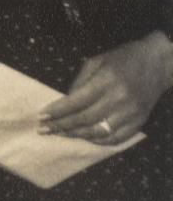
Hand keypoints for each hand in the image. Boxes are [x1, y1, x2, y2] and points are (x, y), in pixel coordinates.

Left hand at [41, 32, 172, 144]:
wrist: (157, 64)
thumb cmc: (122, 59)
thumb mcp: (97, 61)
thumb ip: (80, 81)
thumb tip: (65, 101)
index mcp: (107, 81)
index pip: (77, 101)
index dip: (58, 111)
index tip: (41, 116)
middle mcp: (119, 100)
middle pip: (86, 119)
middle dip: (62, 126)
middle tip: (44, 129)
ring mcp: (131, 114)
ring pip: (100, 132)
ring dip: (77, 135)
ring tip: (60, 134)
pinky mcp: (139, 123)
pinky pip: (117, 138)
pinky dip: (99, 141)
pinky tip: (85, 138)